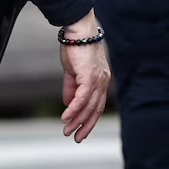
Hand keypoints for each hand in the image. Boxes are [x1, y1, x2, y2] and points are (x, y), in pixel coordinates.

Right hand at [57, 11, 110, 141]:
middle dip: (85, 126)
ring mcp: (97, 79)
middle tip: (75, 138)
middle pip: (95, 110)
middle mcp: (103, 82)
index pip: (97, 105)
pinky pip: (82, 98)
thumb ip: (71, 87)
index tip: (81, 131)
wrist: (77, 31)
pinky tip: (65, 117)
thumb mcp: (73, 71)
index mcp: (101, 80)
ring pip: (88, 107)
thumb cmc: (76, 47)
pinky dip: (73, 110)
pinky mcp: (89, 76)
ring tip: (67, 131)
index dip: (89, 120)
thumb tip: (69, 103)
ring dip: (76, 120)